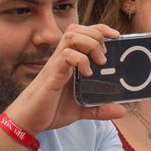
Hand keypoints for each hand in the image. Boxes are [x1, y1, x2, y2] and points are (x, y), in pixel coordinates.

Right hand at [1, 23, 124, 134]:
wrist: (29, 121)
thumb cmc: (51, 110)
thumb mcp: (81, 110)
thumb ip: (100, 109)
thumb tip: (121, 111)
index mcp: (69, 61)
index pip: (83, 33)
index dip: (100, 29)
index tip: (117, 36)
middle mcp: (62, 58)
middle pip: (77, 29)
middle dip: (97, 35)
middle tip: (105, 56)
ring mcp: (56, 64)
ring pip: (72, 36)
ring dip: (90, 44)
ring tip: (99, 62)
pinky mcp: (52, 74)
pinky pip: (66, 55)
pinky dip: (80, 60)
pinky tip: (87, 74)